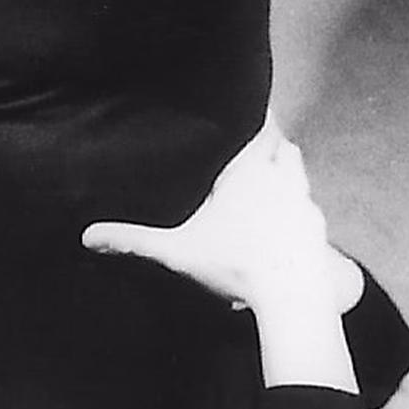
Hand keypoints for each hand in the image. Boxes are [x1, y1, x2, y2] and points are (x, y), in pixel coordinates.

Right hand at [83, 120, 333, 312]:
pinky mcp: (319, 233)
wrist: (292, 299)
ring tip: (267, 190)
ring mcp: (305, 205)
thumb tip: (89, 236)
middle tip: (254, 151)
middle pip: (284, 148)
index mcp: (250, 173)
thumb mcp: (177, 252)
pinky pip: (310, 214)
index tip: (255, 108)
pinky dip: (298, 215)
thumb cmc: (236, 265)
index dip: (261, 116)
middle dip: (272, 146)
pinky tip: (285, 232)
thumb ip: (134, 240)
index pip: (263, 128)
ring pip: (300, 177)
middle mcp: (282, 180)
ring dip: (287, 178)